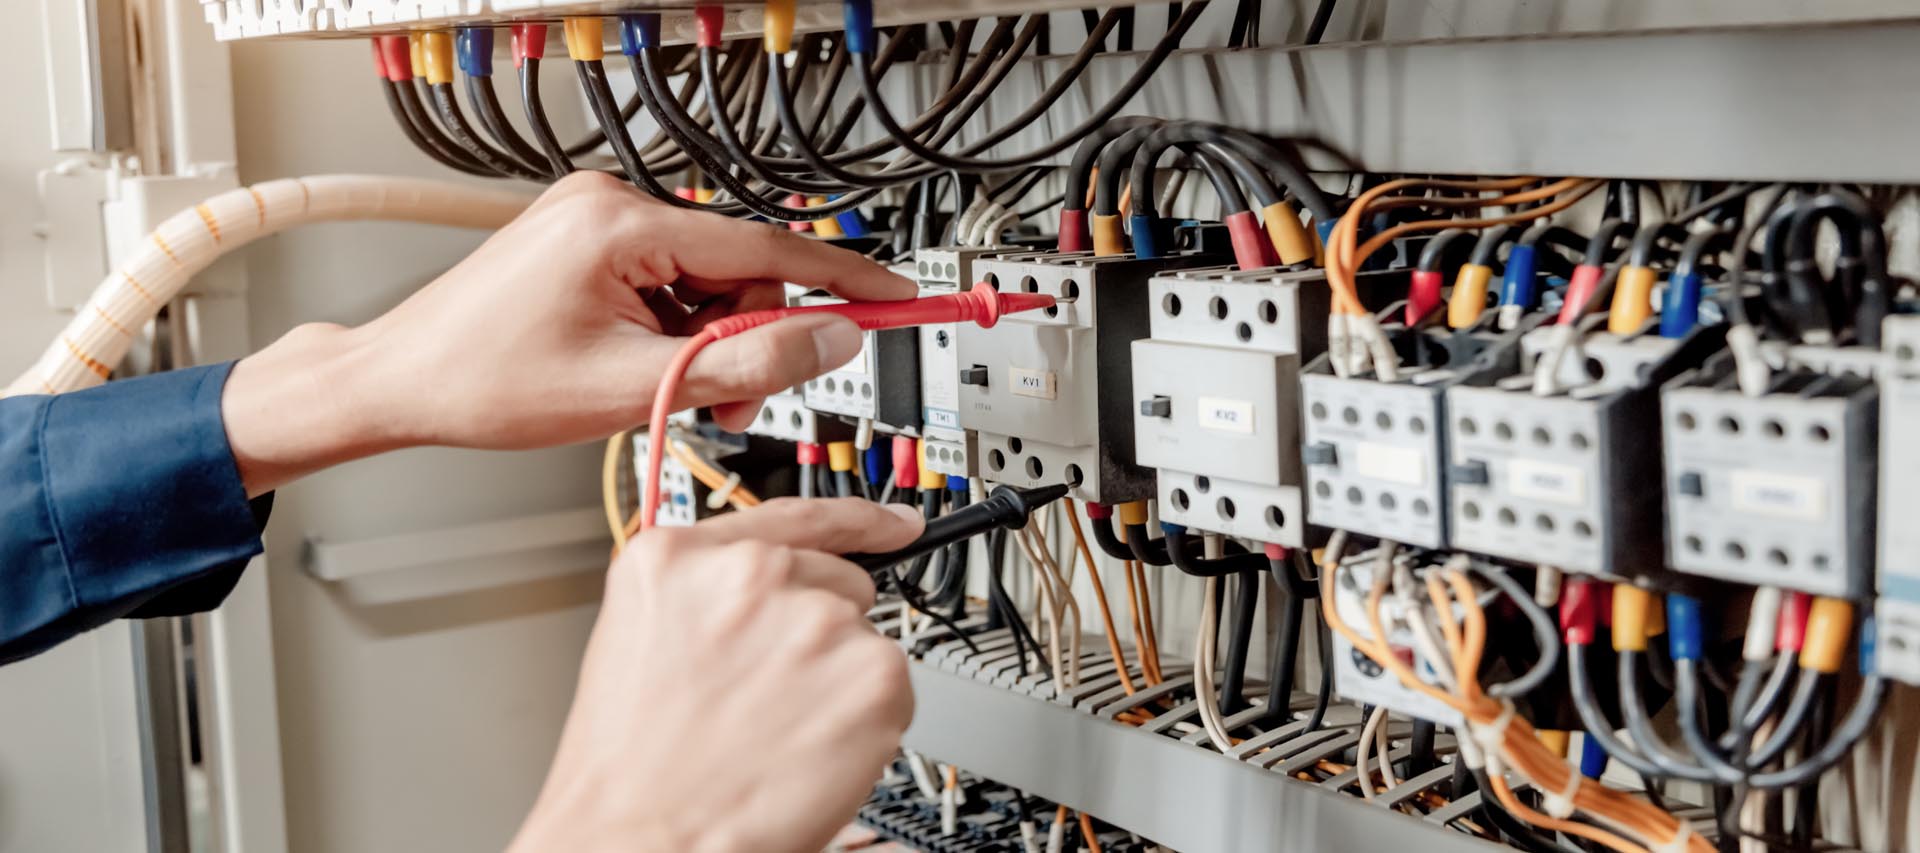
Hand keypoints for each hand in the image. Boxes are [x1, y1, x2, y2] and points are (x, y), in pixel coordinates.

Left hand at [222, 172, 914, 494]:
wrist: (401, 382)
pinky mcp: (589, 242)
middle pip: (740, 266)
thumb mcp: (633, 388)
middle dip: (744, 336)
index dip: (842, 278)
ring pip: (707, 279)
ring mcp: (598, 220)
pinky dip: (674, 329)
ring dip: (706, 340)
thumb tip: (824, 342)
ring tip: (660, 388)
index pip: (768, 245)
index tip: (896, 297)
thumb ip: (744, 366)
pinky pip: (670, 281)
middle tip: (717, 401)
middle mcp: (612, 204)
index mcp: (622, 224)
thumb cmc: (485, 382)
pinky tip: (638, 364)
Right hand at [509, 499, 922, 852]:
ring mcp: (815, 617)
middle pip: (838, 582)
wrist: (643, 844)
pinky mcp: (870, 670)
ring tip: (773, 734)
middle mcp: (750, 572)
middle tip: (767, 700)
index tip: (897, 524)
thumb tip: (780, 591)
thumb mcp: (642, 645)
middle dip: (817, 636)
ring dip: (836, 684)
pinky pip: (891, 688)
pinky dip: (866, 725)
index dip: (856, 522)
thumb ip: (709, 597)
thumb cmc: (634, 771)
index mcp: (677, 560)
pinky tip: (807, 751)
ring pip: (862, 641)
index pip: (792, 516)